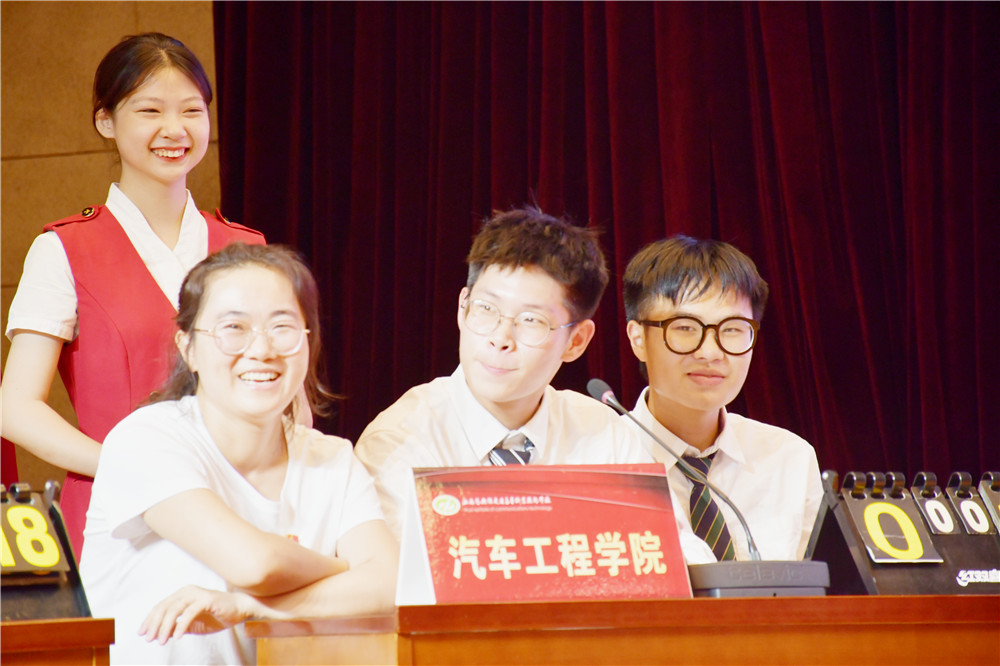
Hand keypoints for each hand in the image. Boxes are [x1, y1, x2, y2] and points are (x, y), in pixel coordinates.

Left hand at [140, 585, 254, 643]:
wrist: (240, 610)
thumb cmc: (217, 616)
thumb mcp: (193, 625)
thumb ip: (177, 627)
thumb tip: (160, 635)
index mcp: (182, 595)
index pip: (160, 606)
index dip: (149, 620)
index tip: (142, 634)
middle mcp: (187, 591)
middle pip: (164, 607)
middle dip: (154, 625)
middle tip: (149, 639)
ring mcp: (197, 594)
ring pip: (174, 609)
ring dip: (165, 627)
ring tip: (161, 641)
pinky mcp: (207, 600)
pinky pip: (189, 613)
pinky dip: (181, 625)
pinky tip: (177, 637)